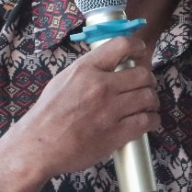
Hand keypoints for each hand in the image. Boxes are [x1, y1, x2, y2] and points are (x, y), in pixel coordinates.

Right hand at [2, 36, 159, 180]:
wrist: (39, 146)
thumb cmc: (46, 116)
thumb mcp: (62, 81)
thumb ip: (86, 71)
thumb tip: (107, 65)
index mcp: (85, 70)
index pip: (121, 45)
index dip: (137, 46)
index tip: (140, 51)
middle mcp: (101, 86)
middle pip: (143, 74)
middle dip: (148, 80)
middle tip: (145, 86)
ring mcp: (110, 110)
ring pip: (148, 97)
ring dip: (152, 101)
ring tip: (148, 105)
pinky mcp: (117, 133)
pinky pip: (147, 121)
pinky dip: (152, 120)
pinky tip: (148, 121)